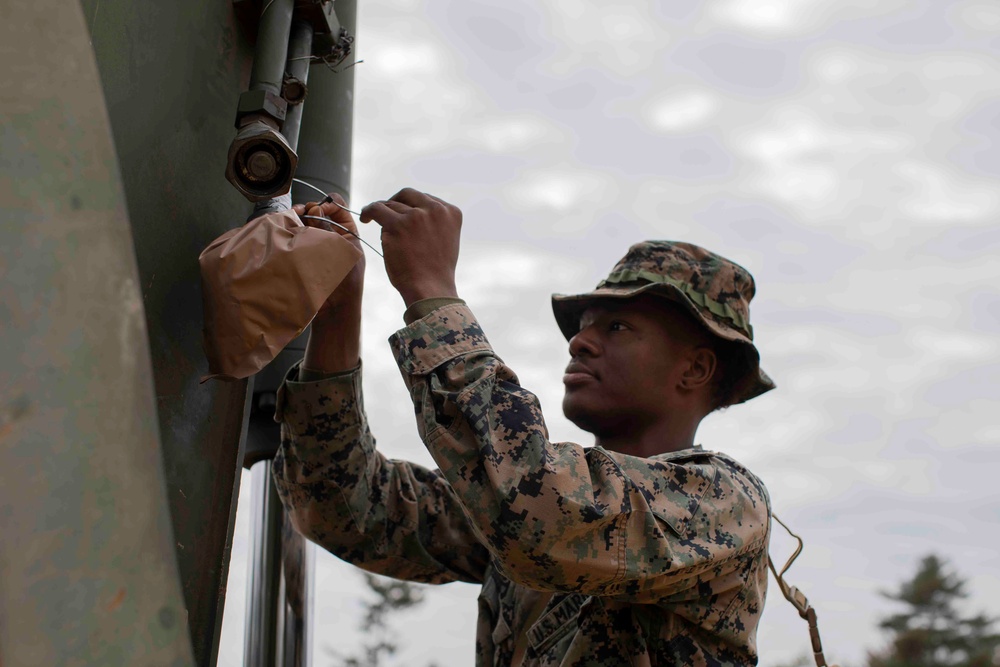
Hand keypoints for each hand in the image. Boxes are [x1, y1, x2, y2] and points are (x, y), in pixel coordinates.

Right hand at [293, 194, 364, 315]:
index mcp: (347, 231)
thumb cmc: (346, 283)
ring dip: (297, 218)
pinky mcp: (302, 252)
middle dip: (308, 209)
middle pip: (317, 211)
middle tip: (300, 213)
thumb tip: (316, 209)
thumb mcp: (344, 252)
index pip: (338, 207)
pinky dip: (290, 230)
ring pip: (304, 222)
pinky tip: (286, 228)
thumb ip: (330, 230)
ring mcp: (315, 243)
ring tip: (291, 219)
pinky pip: (295, 236)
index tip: (318, 211)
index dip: (327, 204)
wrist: (333, 309)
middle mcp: (330, 234)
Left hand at [359, 188, 461, 305]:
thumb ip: (434, 223)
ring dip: (383, 213)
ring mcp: (416, 216)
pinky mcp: (397, 224)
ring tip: (373, 220)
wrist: (430, 289)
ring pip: (392, 205)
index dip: (412, 206)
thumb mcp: (445, 240)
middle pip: (409, 195)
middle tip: (386, 212)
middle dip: (396, 202)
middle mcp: (436, 210)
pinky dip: (368, 211)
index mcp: (451, 212)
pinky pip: (377, 209)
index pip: (426, 199)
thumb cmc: (435, 271)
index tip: (403, 213)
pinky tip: (365, 218)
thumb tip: (414, 212)